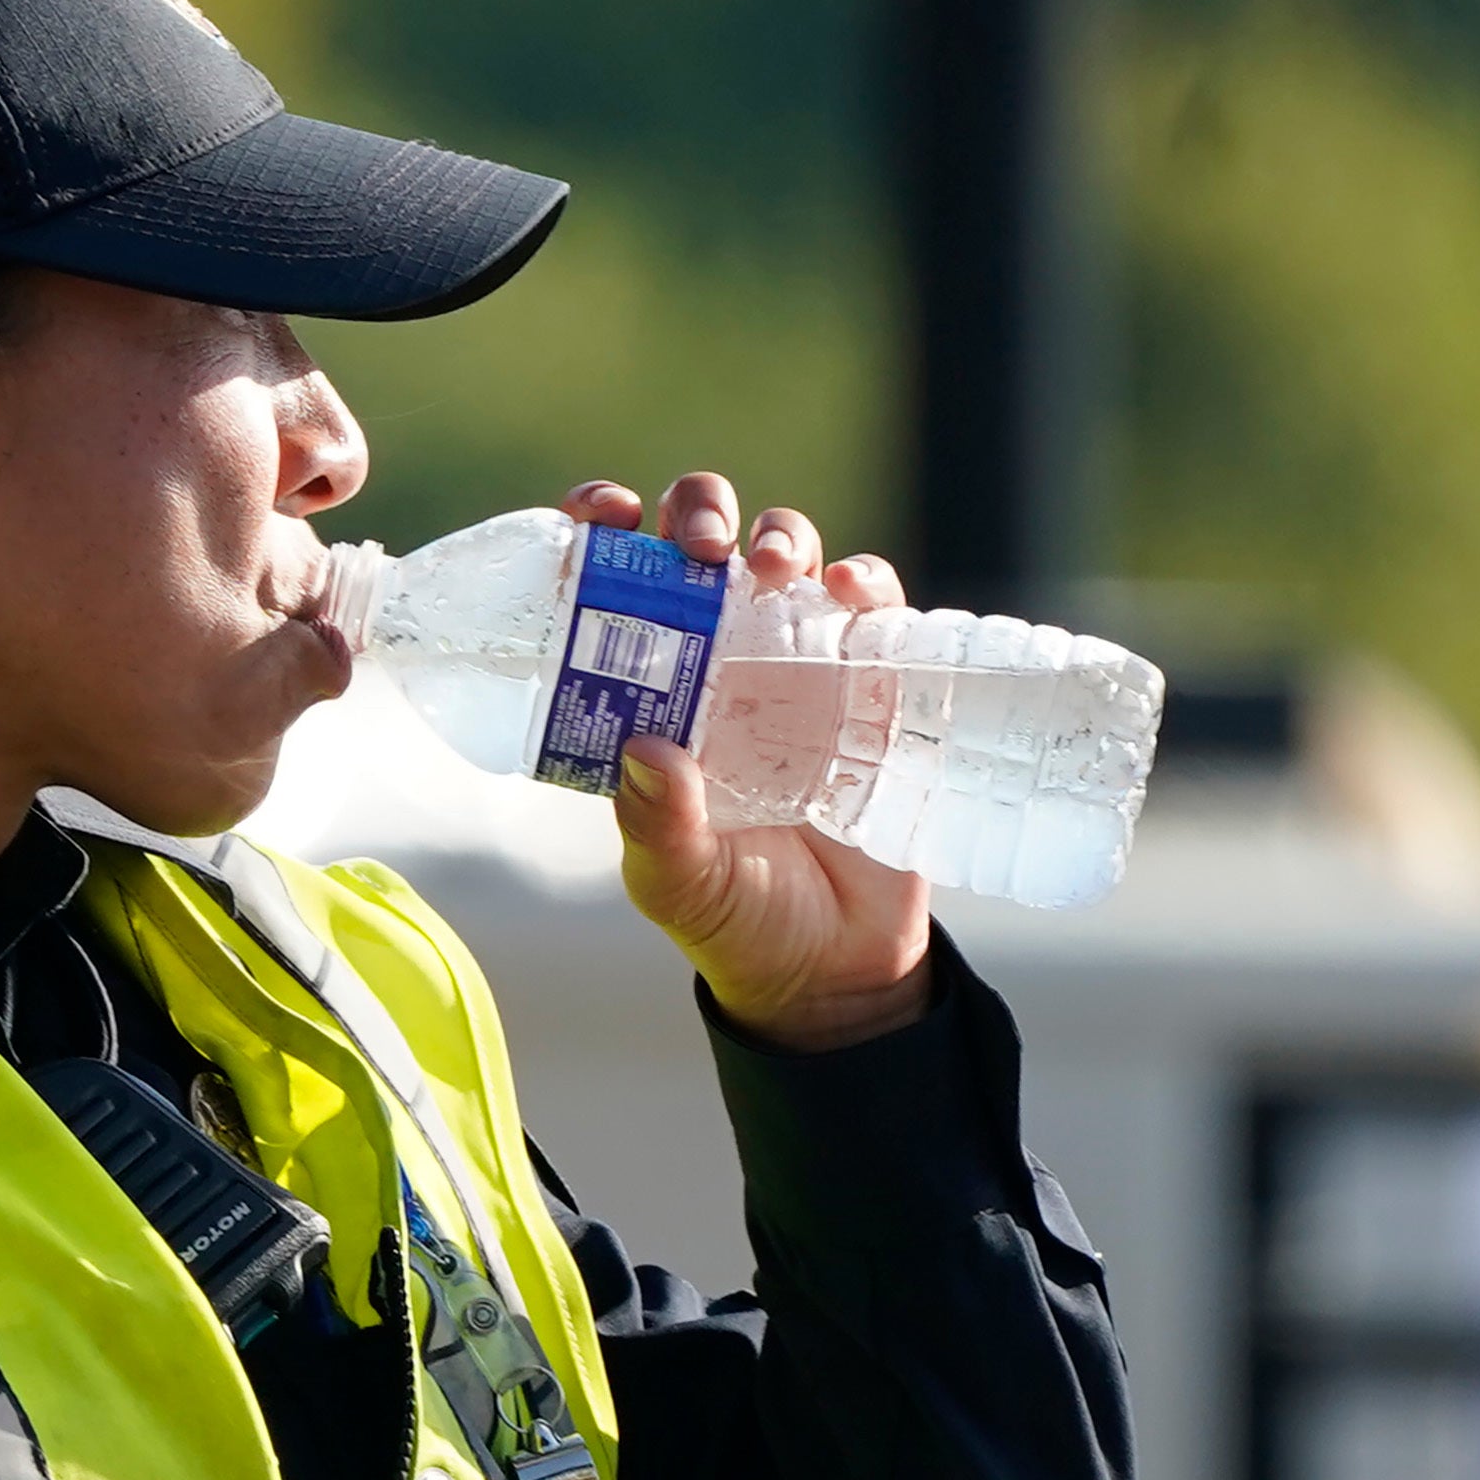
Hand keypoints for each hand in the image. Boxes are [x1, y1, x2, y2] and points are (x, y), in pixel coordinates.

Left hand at [566, 475, 932, 1052]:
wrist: (835, 967)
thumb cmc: (736, 920)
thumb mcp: (678, 884)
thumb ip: (656, 827)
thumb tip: (645, 751)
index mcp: (650, 690)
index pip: (616, 583)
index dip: (604, 529)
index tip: (605, 517)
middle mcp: (719, 660)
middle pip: (704, 543)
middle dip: (698, 512)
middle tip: (696, 546)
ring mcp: (799, 664)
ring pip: (787, 553)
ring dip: (779, 535)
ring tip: (770, 567)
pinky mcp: (875, 683)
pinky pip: (875, 606)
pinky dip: (865, 581)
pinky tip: (849, 592)